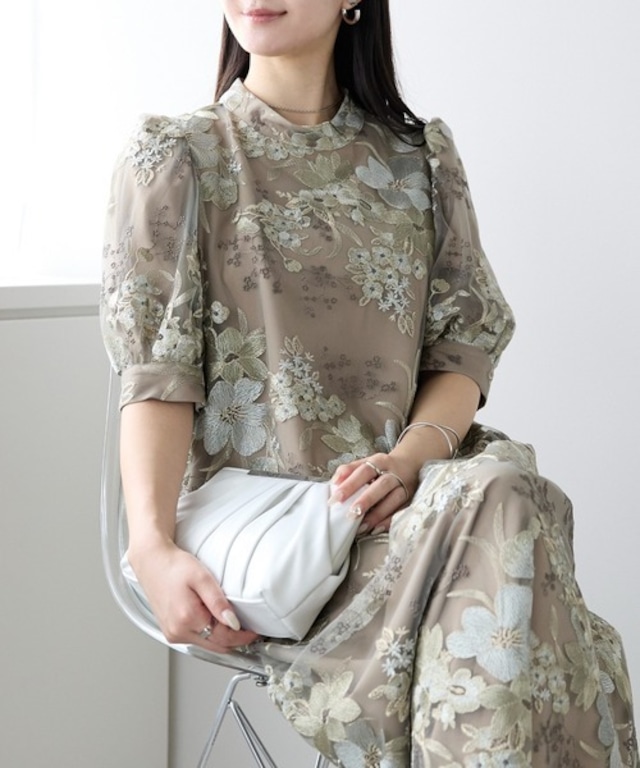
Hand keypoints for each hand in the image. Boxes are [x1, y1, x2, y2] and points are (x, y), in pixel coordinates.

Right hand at [128, 540, 259, 652]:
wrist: (152, 562)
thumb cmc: (174, 566)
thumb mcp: (202, 578)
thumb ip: (218, 602)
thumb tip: (233, 623)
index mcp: (187, 619)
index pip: (223, 638)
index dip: (242, 636)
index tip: (253, 632)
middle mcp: (177, 631)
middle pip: (215, 645)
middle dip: (233, 639)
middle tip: (247, 629)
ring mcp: (172, 634)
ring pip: (206, 644)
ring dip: (220, 637)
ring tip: (232, 623)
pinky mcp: (170, 631)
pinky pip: (196, 639)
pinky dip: (208, 633)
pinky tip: (213, 621)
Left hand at [331, 452, 416, 534]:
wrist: (410, 464)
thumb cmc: (381, 467)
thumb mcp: (366, 463)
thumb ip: (349, 470)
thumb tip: (333, 483)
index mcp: (379, 461)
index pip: (364, 471)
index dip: (350, 484)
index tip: (335, 499)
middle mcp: (394, 473)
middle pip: (381, 485)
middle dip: (366, 500)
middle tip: (351, 514)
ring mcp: (405, 486)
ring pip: (393, 500)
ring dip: (377, 514)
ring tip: (361, 527)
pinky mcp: (411, 499)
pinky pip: (401, 511)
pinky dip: (389, 521)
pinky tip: (376, 529)